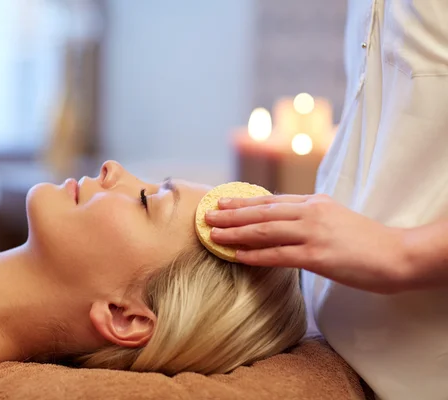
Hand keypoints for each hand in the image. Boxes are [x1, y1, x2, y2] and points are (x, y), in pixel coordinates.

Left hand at [205, 193, 412, 293]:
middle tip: (206, 215)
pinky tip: (237, 256)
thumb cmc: (365, 240)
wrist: (397, 255)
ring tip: (213, 234)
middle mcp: (310, 212)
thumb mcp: (334, 217)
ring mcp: (313, 233)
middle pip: (261, 212)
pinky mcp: (317, 256)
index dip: (243, 201)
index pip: (270, 200)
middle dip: (231, 214)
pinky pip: (278, 255)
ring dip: (236, 232)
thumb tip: (280, 221)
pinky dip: (255, 255)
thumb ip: (308, 216)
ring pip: (265, 230)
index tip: (221, 202)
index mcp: (314, 201)